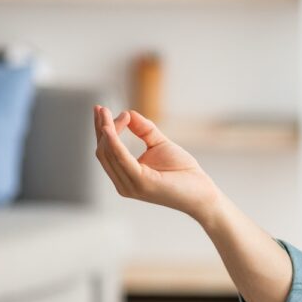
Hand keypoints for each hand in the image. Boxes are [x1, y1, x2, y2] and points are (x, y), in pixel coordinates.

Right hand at [93, 106, 220, 221]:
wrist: (202, 194)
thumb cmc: (183, 172)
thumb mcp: (160, 145)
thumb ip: (144, 130)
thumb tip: (127, 112)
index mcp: (126, 176)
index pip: (106, 151)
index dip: (103, 130)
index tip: (104, 109)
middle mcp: (123, 183)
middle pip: (103, 151)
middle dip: (100, 128)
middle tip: (99, 107)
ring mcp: (130, 185)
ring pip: (108, 154)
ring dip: (105, 131)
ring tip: (104, 111)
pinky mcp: (141, 183)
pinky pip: (122, 159)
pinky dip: (114, 143)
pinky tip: (109, 129)